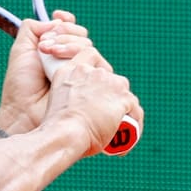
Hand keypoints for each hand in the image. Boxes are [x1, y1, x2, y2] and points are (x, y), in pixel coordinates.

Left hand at [0, 10, 93, 131]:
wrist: (24, 110)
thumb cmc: (21, 85)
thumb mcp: (20, 50)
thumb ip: (32, 29)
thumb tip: (54, 20)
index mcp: (56, 51)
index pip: (70, 29)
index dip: (66, 22)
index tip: (57, 17)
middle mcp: (70, 60)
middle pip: (82, 36)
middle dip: (64, 35)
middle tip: (45, 46)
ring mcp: (81, 73)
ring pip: (90, 49)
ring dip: (71, 46)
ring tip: (50, 54)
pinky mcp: (91, 86)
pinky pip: (97, 66)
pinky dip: (83, 60)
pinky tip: (67, 65)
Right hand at [41, 42, 142, 157]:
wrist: (66, 134)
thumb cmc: (57, 127)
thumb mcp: (55, 101)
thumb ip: (69, 95)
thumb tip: (79, 107)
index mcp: (70, 71)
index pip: (90, 55)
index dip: (96, 69)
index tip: (94, 88)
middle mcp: (91, 72)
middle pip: (110, 78)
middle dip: (111, 95)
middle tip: (104, 115)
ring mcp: (109, 83)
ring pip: (125, 93)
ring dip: (124, 108)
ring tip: (119, 128)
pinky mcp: (123, 97)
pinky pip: (135, 109)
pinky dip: (133, 122)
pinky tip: (128, 135)